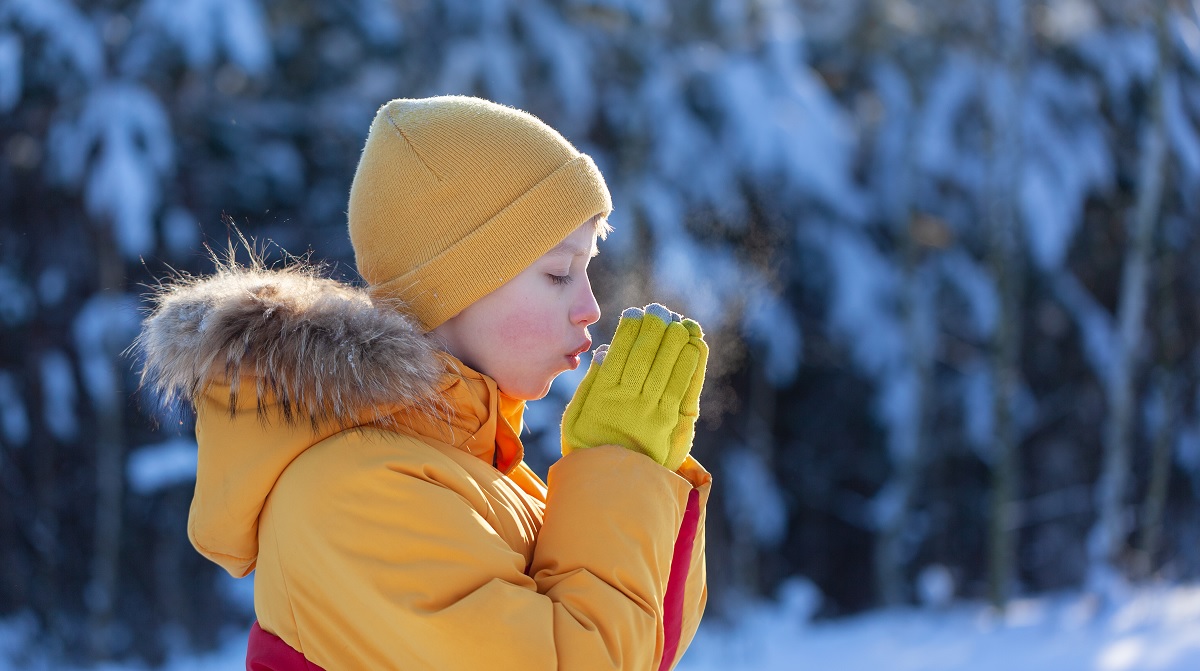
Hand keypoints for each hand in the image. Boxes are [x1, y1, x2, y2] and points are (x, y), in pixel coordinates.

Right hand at [561, 303, 707, 470]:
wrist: (610, 489)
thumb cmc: (588, 450)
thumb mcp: (576, 419)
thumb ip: (589, 386)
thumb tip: (603, 354)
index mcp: (604, 396)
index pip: (620, 354)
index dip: (630, 331)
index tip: (635, 312)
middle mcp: (630, 401)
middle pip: (646, 356)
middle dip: (654, 330)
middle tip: (661, 311)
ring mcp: (652, 412)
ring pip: (667, 368)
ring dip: (675, 342)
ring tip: (681, 322)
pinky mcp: (670, 423)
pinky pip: (684, 388)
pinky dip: (691, 365)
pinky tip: (695, 346)